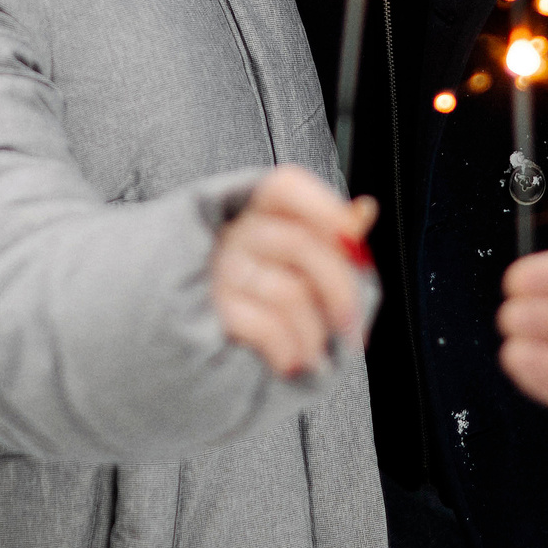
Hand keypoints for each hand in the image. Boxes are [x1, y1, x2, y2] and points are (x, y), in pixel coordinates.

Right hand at [210, 167, 378, 378]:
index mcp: (250, 212)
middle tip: (353, 327)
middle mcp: (230, 235)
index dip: (323, 204)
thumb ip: (326, 237)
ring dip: (314, 335)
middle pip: (301, 244)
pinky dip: (290, 350)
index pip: (284, 187)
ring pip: (291, 292)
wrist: (181, 359)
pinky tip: (289, 360)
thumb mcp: (288, 266)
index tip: (353, 235)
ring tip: (314, 354)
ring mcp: (217, 272)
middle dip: (340, 291)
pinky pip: (269, 326)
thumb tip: (366, 209)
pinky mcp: (209, 311)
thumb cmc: (249, 304)